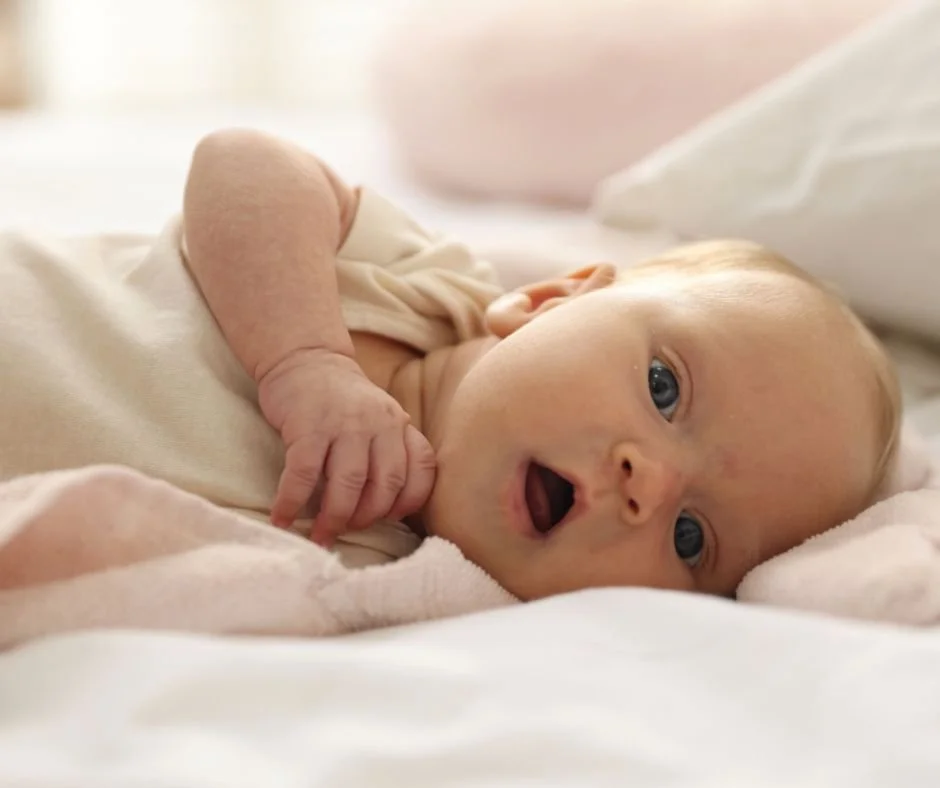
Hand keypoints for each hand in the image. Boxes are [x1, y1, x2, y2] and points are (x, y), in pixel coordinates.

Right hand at [258, 349, 435, 543]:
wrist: (305, 358)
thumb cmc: (343, 400)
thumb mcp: (380, 416)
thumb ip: (391, 449)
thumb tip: (389, 508)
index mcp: (398, 424)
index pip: (421, 469)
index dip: (410, 501)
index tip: (390, 518)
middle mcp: (378, 423)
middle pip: (386, 484)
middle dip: (367, 517)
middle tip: (348, 530)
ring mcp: (343, 424)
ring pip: (348, 484)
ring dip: (334, 518)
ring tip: (320, 535)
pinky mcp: (307, 427)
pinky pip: (303, 475)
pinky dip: (291, 502)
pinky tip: (282, 518)